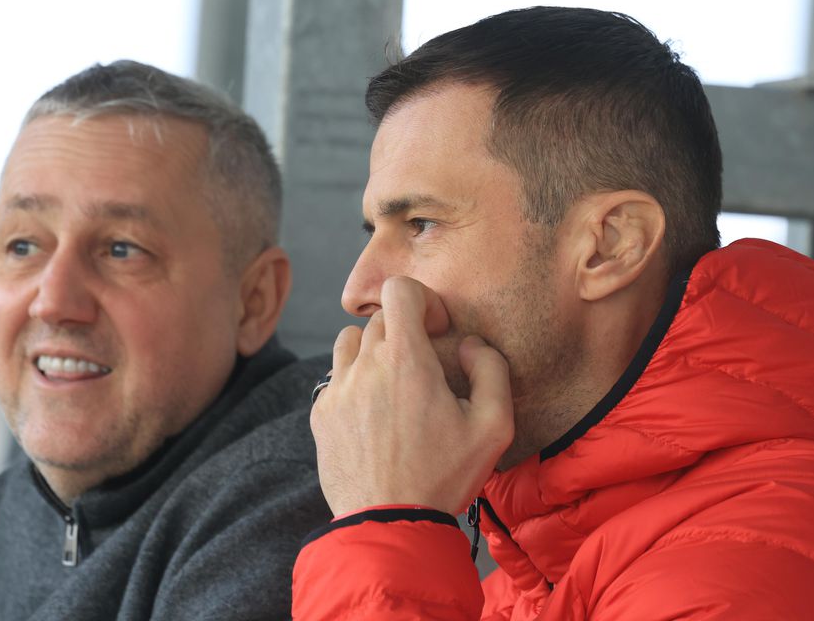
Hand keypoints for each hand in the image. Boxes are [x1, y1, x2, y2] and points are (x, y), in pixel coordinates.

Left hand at [310, 276, 513, 515]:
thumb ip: (491, 370)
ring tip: (394, 387)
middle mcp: (364, 366)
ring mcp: (337, 390)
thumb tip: (469, 344)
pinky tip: (374, 417)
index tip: (436, 330)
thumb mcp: (493, 426)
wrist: (390, 525)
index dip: (422, 300)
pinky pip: (335, 379)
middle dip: (404, 334)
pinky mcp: (320, 415)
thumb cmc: (443, 477)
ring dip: (373, 353)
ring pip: (350, 343)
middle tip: (423, 371)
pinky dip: (353, 385)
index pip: (398, 289)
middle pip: (379, 319)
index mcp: (405, 360)